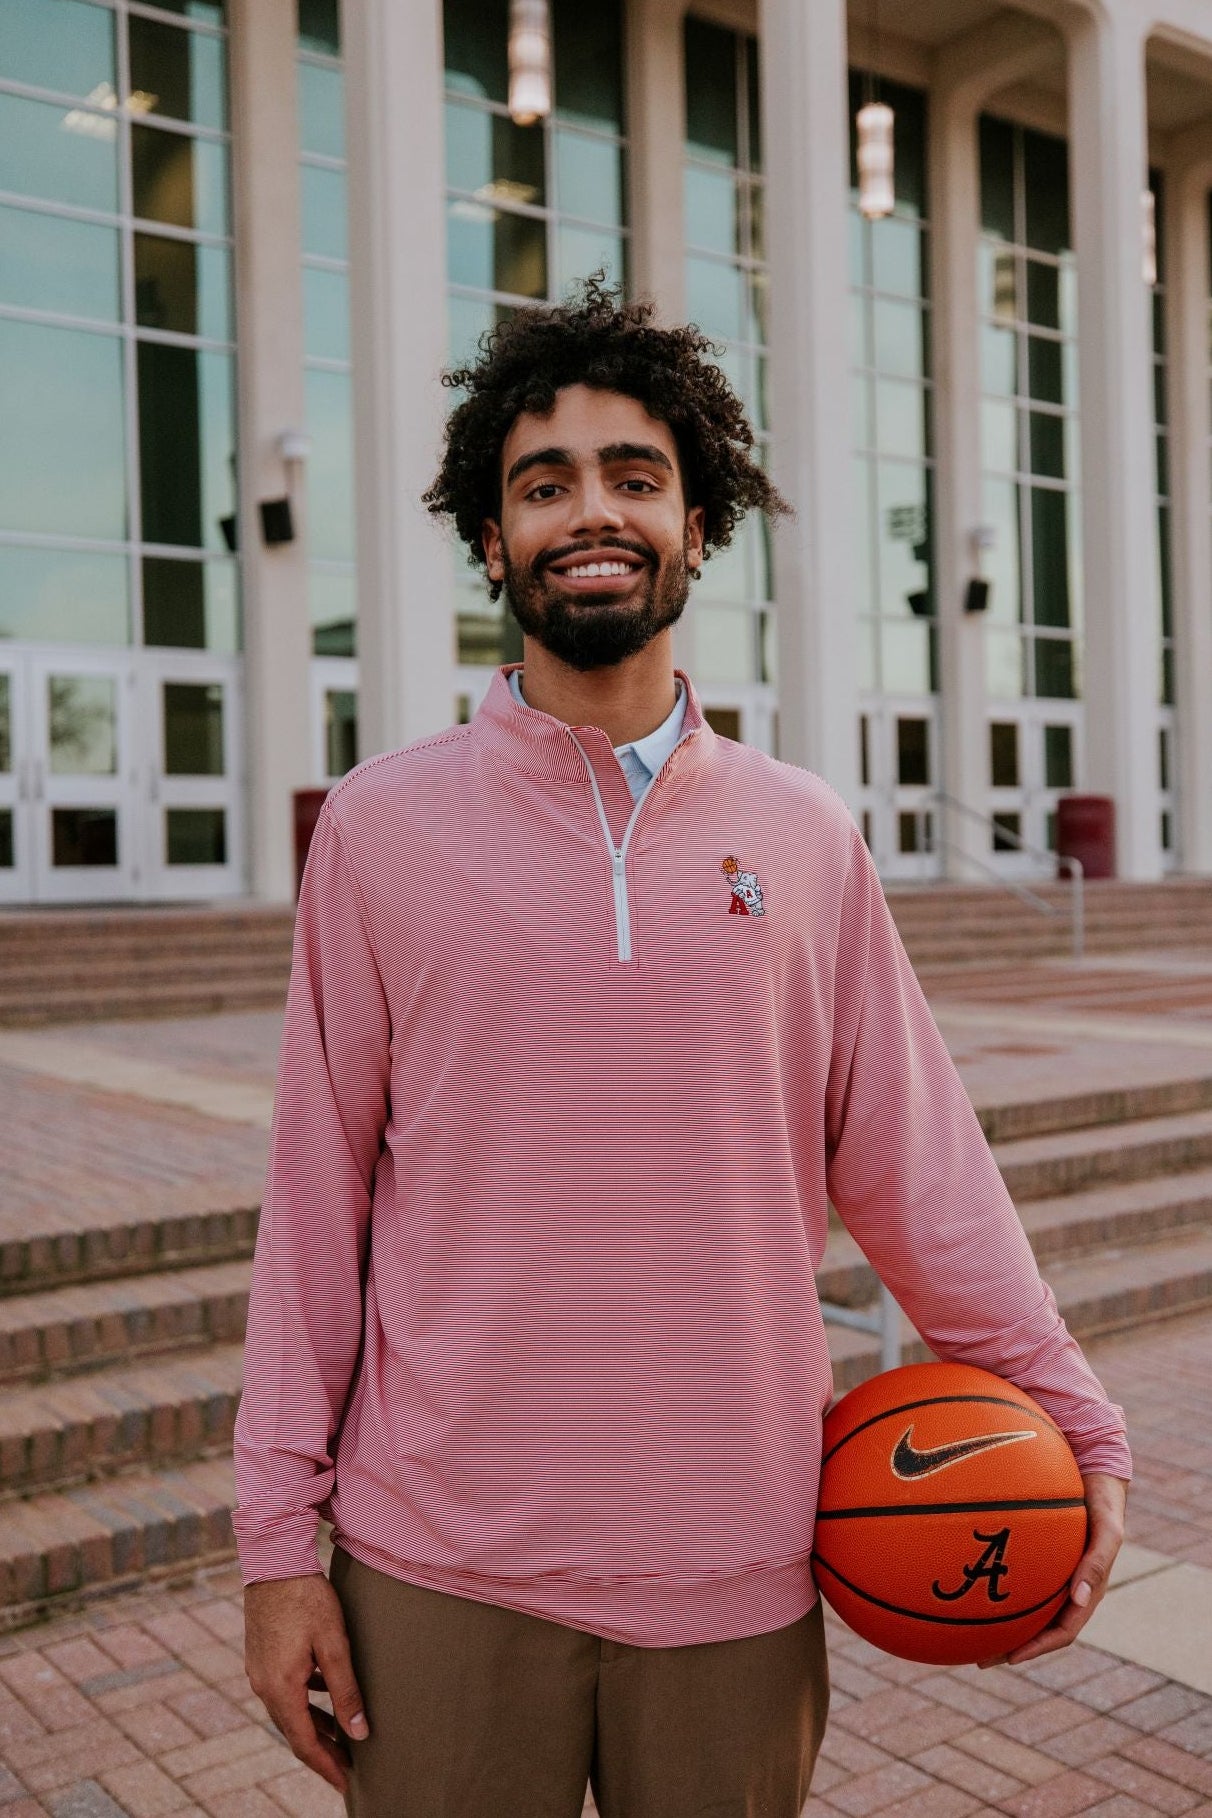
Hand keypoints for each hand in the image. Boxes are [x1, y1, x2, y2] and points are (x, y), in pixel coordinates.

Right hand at [244, 1572, 368, 1793]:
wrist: (274, 1560)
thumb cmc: (307, 1598)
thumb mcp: (334, 1644)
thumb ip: (346, 1690)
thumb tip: (359, 1733)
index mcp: (280, 1688)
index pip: (304, 1743)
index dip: (326, 1766)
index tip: (346, 1784)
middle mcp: (263, 1685)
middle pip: (294, 1732)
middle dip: (321, 1752)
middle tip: (348, 1769)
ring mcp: (258, 1670)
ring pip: (288, 1712)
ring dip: (313, 1727)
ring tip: (341, 1739)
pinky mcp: (261, 1656)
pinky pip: (283, 1691)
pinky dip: (304, 1703)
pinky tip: (323, 1695)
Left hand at [979, 1472, 1127, 1668]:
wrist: (1094, 1469)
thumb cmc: (1102, 1502)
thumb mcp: (1107, 1531)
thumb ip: (1097, 1561)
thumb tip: (1078, 1599)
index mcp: (1084, 1591)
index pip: (1062, 1631)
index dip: (1037, 1647)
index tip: (1009, 1657)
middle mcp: (1065, 1586)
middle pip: (1037, 1626)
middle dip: (1010, 1645)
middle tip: (978, 1657)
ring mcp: (1051, 1570)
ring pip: (1023, 1605)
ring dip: (999, 1621)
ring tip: (965, 1631)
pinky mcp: (1036, 1552)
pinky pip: (1014, 1574)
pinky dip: (995, 1584)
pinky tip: (968, 1581)